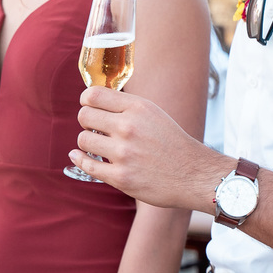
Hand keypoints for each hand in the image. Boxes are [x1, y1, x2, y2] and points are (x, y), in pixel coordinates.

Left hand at [69, 86, 226, 210]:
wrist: (192, 174)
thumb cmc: (171, 142)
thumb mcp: (152, 113)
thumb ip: (125, 106)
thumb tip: (93, 101)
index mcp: (138, 108)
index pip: (93, 95)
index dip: (86, 100)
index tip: (88, 106)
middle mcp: (129, 127)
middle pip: (84, 116)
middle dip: (86, 121)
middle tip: (94, 127)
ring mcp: (124, 154)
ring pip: (83, 140)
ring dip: (87, 142)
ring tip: (98, 144)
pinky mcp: (120, 177)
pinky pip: (88, 164)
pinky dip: (80, 159)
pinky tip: (80, 156)